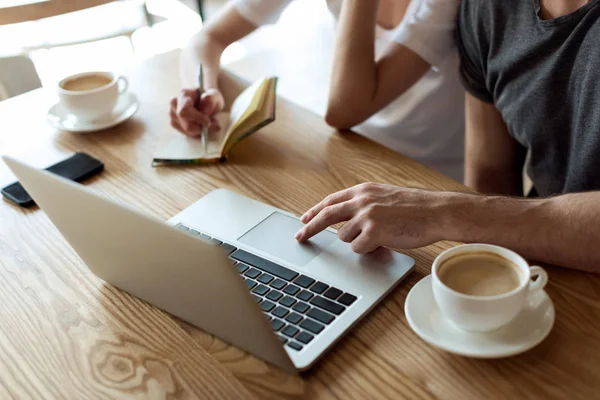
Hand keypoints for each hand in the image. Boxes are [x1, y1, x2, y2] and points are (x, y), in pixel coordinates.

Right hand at [169, 88, 224, 136]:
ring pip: (187, 130)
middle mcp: (175, 104)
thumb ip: (210, 101)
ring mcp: (173, 114)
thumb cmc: (210, 97)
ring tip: (210, 121)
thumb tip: (205, 113)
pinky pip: (187, 133)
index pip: (185, 110)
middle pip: (186, 123)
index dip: (196, 119)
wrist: (205, 101)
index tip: (208, 123)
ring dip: (201, 129)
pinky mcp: (174, 123)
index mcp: (184, 94)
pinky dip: (198, 132)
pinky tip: (202, 125)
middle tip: (215, 124)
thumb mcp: (215, 96)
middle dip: (202, 127)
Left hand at [295, 183, 452, 252]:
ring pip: (344, 237)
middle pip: (326, 216)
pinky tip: (384, 243)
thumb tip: (346, 220)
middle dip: (309, 228)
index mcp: (363, 190)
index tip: (303, 219)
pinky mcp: (373, 232)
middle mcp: (361, 200)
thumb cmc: (416, 208)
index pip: (331, 201)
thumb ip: (365, 204)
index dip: (315, 211)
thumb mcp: (385, 196)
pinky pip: (358, 248)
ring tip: (379, 237)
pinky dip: (368, 250)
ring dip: (357, 241)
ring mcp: (367, 216)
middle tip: (299, 237)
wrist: (436, 212)